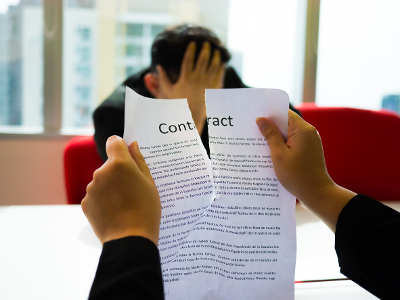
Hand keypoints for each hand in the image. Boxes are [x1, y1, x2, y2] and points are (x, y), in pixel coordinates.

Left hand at [81, 136, 160, 244]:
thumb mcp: (149, 183)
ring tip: (125, 204)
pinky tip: (115, 212)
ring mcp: (91, 188)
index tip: (127, 155)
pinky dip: (103, 200)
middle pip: (109, 164)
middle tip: (133, 189)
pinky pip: (96, 195)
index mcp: (119, 164)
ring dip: (110, 187)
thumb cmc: (145, 210)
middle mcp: (101, 172)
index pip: (114, 142)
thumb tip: (132, 145)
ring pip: (102, 181)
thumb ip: (139, 161)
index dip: (120, 146)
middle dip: (119, 172)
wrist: (130, 239)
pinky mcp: (85, 203)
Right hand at [156, 41, 224, 133]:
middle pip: (203, 59)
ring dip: (215, 56)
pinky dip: (221, 68)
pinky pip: (219, 75)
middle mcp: (197, 79)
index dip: (191, 50)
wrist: (191, 116)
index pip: (188, 59)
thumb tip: (158, 66)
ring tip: (216, 50)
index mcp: (186, 78)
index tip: (193, 42)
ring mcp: (207, 84)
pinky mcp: (214, 89)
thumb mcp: (169, 91)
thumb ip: (163, 78)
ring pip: (213, 66)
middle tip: (207, 43)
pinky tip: (221, 63)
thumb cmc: (178, 104)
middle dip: (205, 49)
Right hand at [256, 110, 355, 231]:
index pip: (285, 113)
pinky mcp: (309, 149)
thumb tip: (261, 120)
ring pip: (289, 133)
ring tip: (260, 142)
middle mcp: (309, 132)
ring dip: (276, 137)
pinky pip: (293, 141)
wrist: (317, 193)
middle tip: (254, 130)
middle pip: (287, 122)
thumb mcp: (279, 155)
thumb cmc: (297, 176)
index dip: (270, 114)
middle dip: (271, 126)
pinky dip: (283, 144)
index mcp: (303, 130)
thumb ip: (270, 135)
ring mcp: (310, 141)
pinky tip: (272, 152)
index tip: (256, 117)